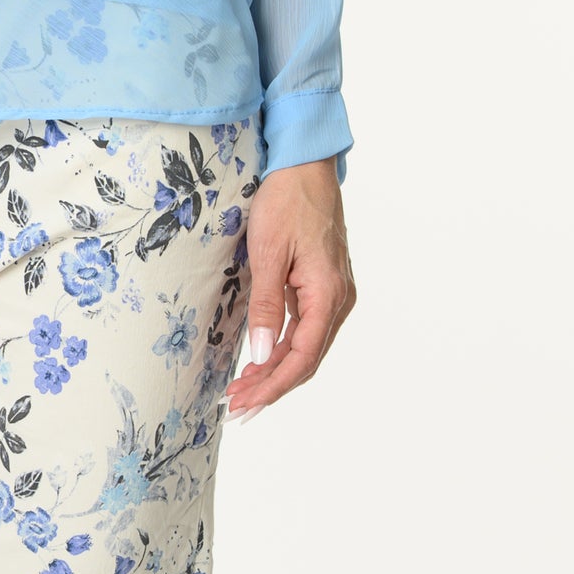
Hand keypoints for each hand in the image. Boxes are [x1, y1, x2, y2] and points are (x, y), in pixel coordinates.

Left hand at [224, 158, 354, 419]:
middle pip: (306, 359)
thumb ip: (266, 307)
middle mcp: (337, 300)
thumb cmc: (287, 202)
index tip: (244, 404)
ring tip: (242, 390)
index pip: (302, 357)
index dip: (273, 386)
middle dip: (271, 386)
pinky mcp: (322, 287)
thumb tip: (259, 354)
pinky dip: (281, 348)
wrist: (304, 167)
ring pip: (305, 347)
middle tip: (236, 407)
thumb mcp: (269, 254)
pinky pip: (305, 329)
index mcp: (328, 294)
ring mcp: (333, 294)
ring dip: (274, 371)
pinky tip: (259, 360)